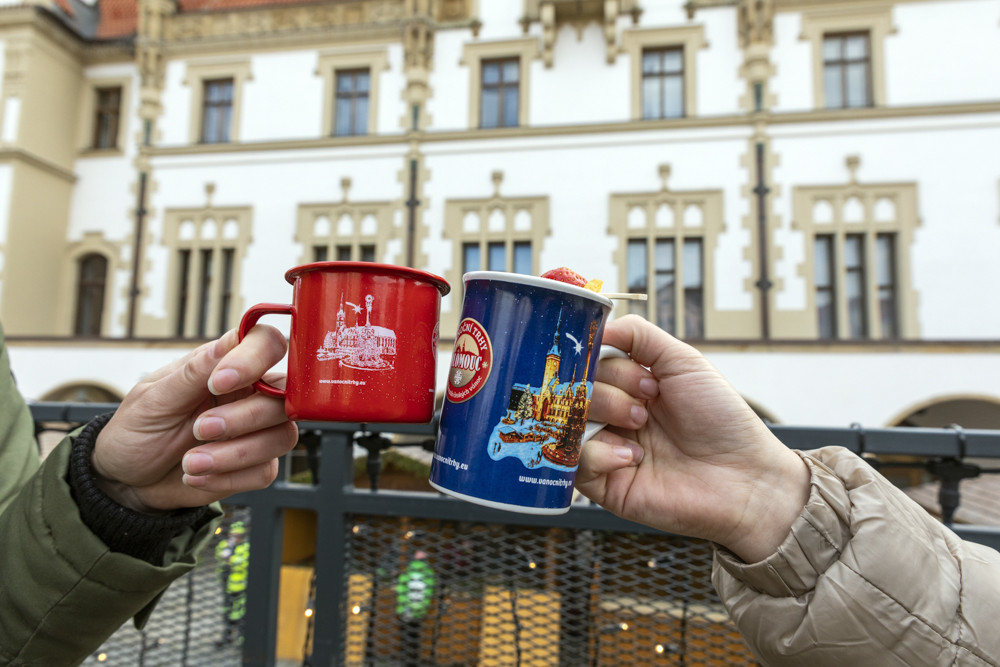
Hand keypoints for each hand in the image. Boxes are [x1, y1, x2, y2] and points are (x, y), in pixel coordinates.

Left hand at [91, 325, 297, 513]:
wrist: (128, 482)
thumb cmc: (137, 431)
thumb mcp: (153, 399)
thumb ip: (193, 373)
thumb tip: (226, 343)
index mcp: (224, 365)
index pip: (265, 343)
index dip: (254, 358)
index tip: (220, 382)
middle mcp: (248, 393)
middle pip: (283, 396)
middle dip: (244, 418)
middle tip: (199, 429)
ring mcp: (257, 430)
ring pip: (282, 435)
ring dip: (235, 454)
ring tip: (191, 462)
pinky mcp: (256, 465)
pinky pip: (265, 471)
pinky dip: (228, 477)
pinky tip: (198, 476)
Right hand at [579, 315, 809, 562]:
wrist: (744, 477)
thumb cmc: (722, 420)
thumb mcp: (683, 361)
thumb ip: (638, 335)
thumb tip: (599, 325)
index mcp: (629, 385)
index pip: (590, 362)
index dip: (602, 360)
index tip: (633, 366)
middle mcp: (614, 414)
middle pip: (575, 388)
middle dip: (609, 387)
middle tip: (647, 399)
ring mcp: (607, 448)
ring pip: (568, 420)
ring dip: (605, 414)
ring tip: (640, 424)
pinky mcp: (604, 484)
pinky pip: (575, 461)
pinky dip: (599, 453)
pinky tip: (632, 457)